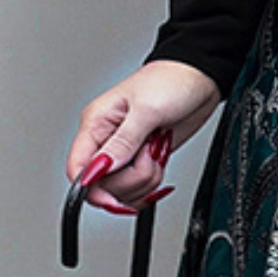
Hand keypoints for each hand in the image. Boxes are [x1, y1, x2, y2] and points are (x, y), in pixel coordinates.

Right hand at [66, 58, 221, 214]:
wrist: (200, 79)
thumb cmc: (171, 81)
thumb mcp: (146, 110)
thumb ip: (122, 143)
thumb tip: (99, 169)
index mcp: (96, 123)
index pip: (77, 168)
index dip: (92, 189)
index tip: (113, 197)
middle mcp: (105, 140)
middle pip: (102, 185)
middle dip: (131, 179)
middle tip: (148, 156)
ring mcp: (124, 152)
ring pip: (123, 189)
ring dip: (145, 179)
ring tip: (156, 152)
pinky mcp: (141, 160)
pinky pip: (139, 188)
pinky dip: (151, 183)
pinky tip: (158, 164)